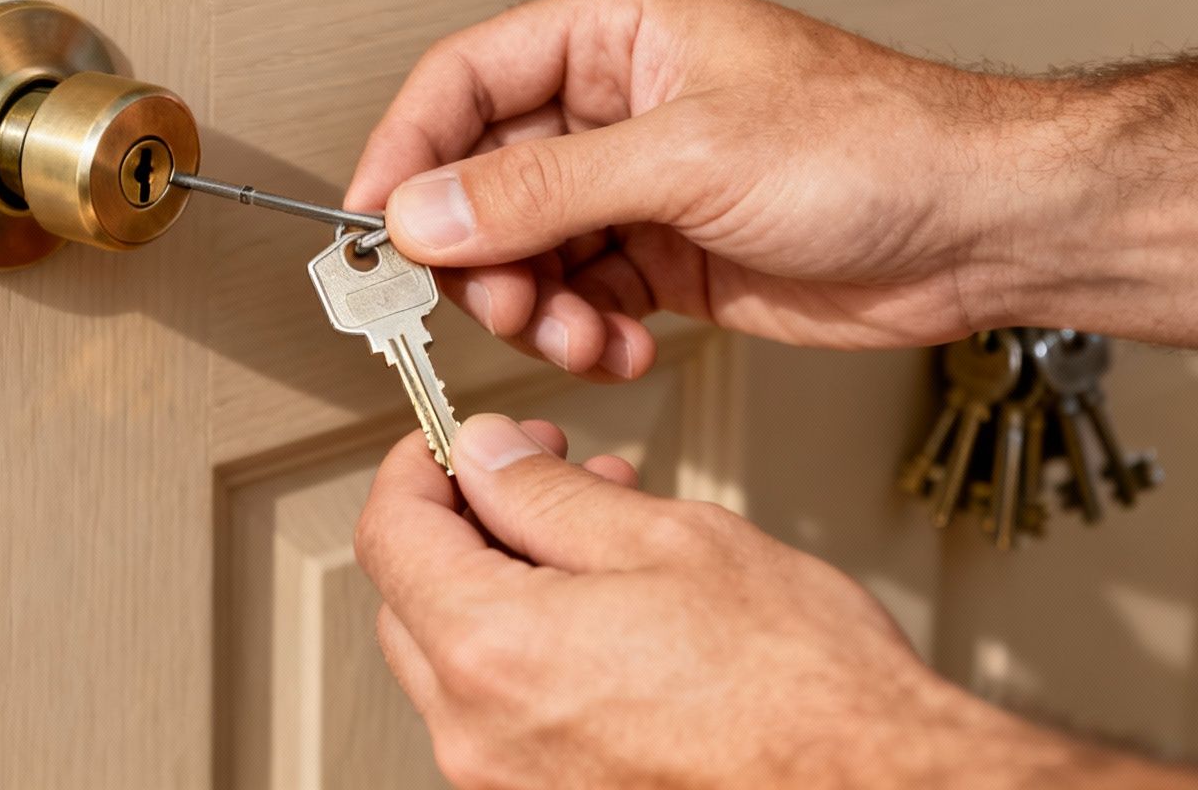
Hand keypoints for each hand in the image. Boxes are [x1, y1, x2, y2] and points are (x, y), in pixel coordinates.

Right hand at [345, 0, 1012, 375]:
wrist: (982, 229)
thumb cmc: (877, 146)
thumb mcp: (689, 158)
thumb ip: (544, 188)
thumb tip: (427, 211)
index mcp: (615, 35)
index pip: (464, 82)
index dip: (407, 152)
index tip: (373, 227)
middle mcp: (617, 106)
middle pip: (484, 178)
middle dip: (482, 253)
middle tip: (496, 301)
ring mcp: (641, 185)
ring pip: (528, 251)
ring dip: (537, 307)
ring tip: (578, 333)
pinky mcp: (669, 256)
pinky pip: (583, 298)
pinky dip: (589, 335)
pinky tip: (628, 347)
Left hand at [355, 415, 1188, 788]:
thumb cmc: (807, 697)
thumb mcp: (674, 542)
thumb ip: (550, 494)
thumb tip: (482, 455)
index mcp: (495, 652)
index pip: (390, 534)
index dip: (418, 466)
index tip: (452, 442)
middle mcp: (481, 735)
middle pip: (410, 600)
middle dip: (465, 522)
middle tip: (538, 476)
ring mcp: (509, 786)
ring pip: (457, 660)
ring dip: (504, 585)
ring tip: (599, 541)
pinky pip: (505, 716)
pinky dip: (533, 653)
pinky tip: (606, 620)